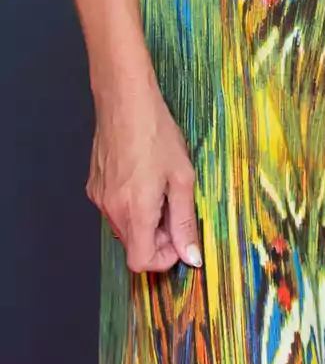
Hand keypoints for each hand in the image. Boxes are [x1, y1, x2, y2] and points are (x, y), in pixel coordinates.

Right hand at [89, 84, 201, 273]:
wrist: (125, 102)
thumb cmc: (156, 133)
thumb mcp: (182, 177)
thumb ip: (185, 220)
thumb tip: (191, 255)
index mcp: (134, 212)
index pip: (142, 261)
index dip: (164, 257)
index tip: (180, 240)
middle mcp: (111, 210)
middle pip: (134, 245)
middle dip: (158, 237)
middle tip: (177, 208)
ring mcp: (99, 198)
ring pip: (125, 227)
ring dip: (146, 220)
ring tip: (162, 188)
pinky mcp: (94, 185)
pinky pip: (114, 208)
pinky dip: (131, 205)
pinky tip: (145, 177)